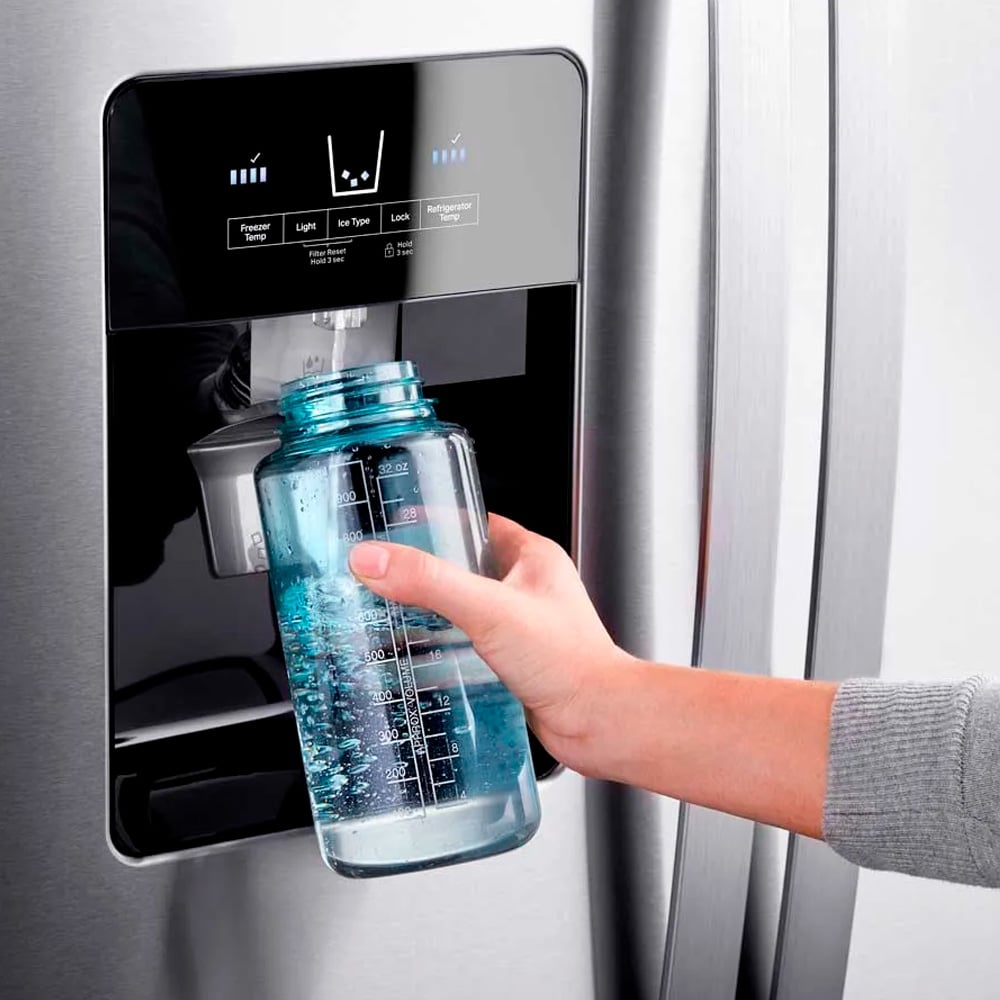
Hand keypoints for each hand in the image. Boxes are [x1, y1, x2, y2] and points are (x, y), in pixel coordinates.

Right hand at [348, 514, 630, 773]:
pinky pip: (468, 647)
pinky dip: (441, 651)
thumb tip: (375, 559)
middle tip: (383, 576)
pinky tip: (416, 661)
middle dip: (423, 574)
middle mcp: (527, 588)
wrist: (599, 722)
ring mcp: (521, 626)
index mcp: (532, 557)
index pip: (475, 523)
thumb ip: (430, 582)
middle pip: (463, 568)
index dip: (435, 522)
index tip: (396, 525)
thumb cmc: (569, 662)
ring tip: (389, 616)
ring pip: (463, 610)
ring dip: (429, 614)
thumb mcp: (489, 609)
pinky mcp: (513, 663)